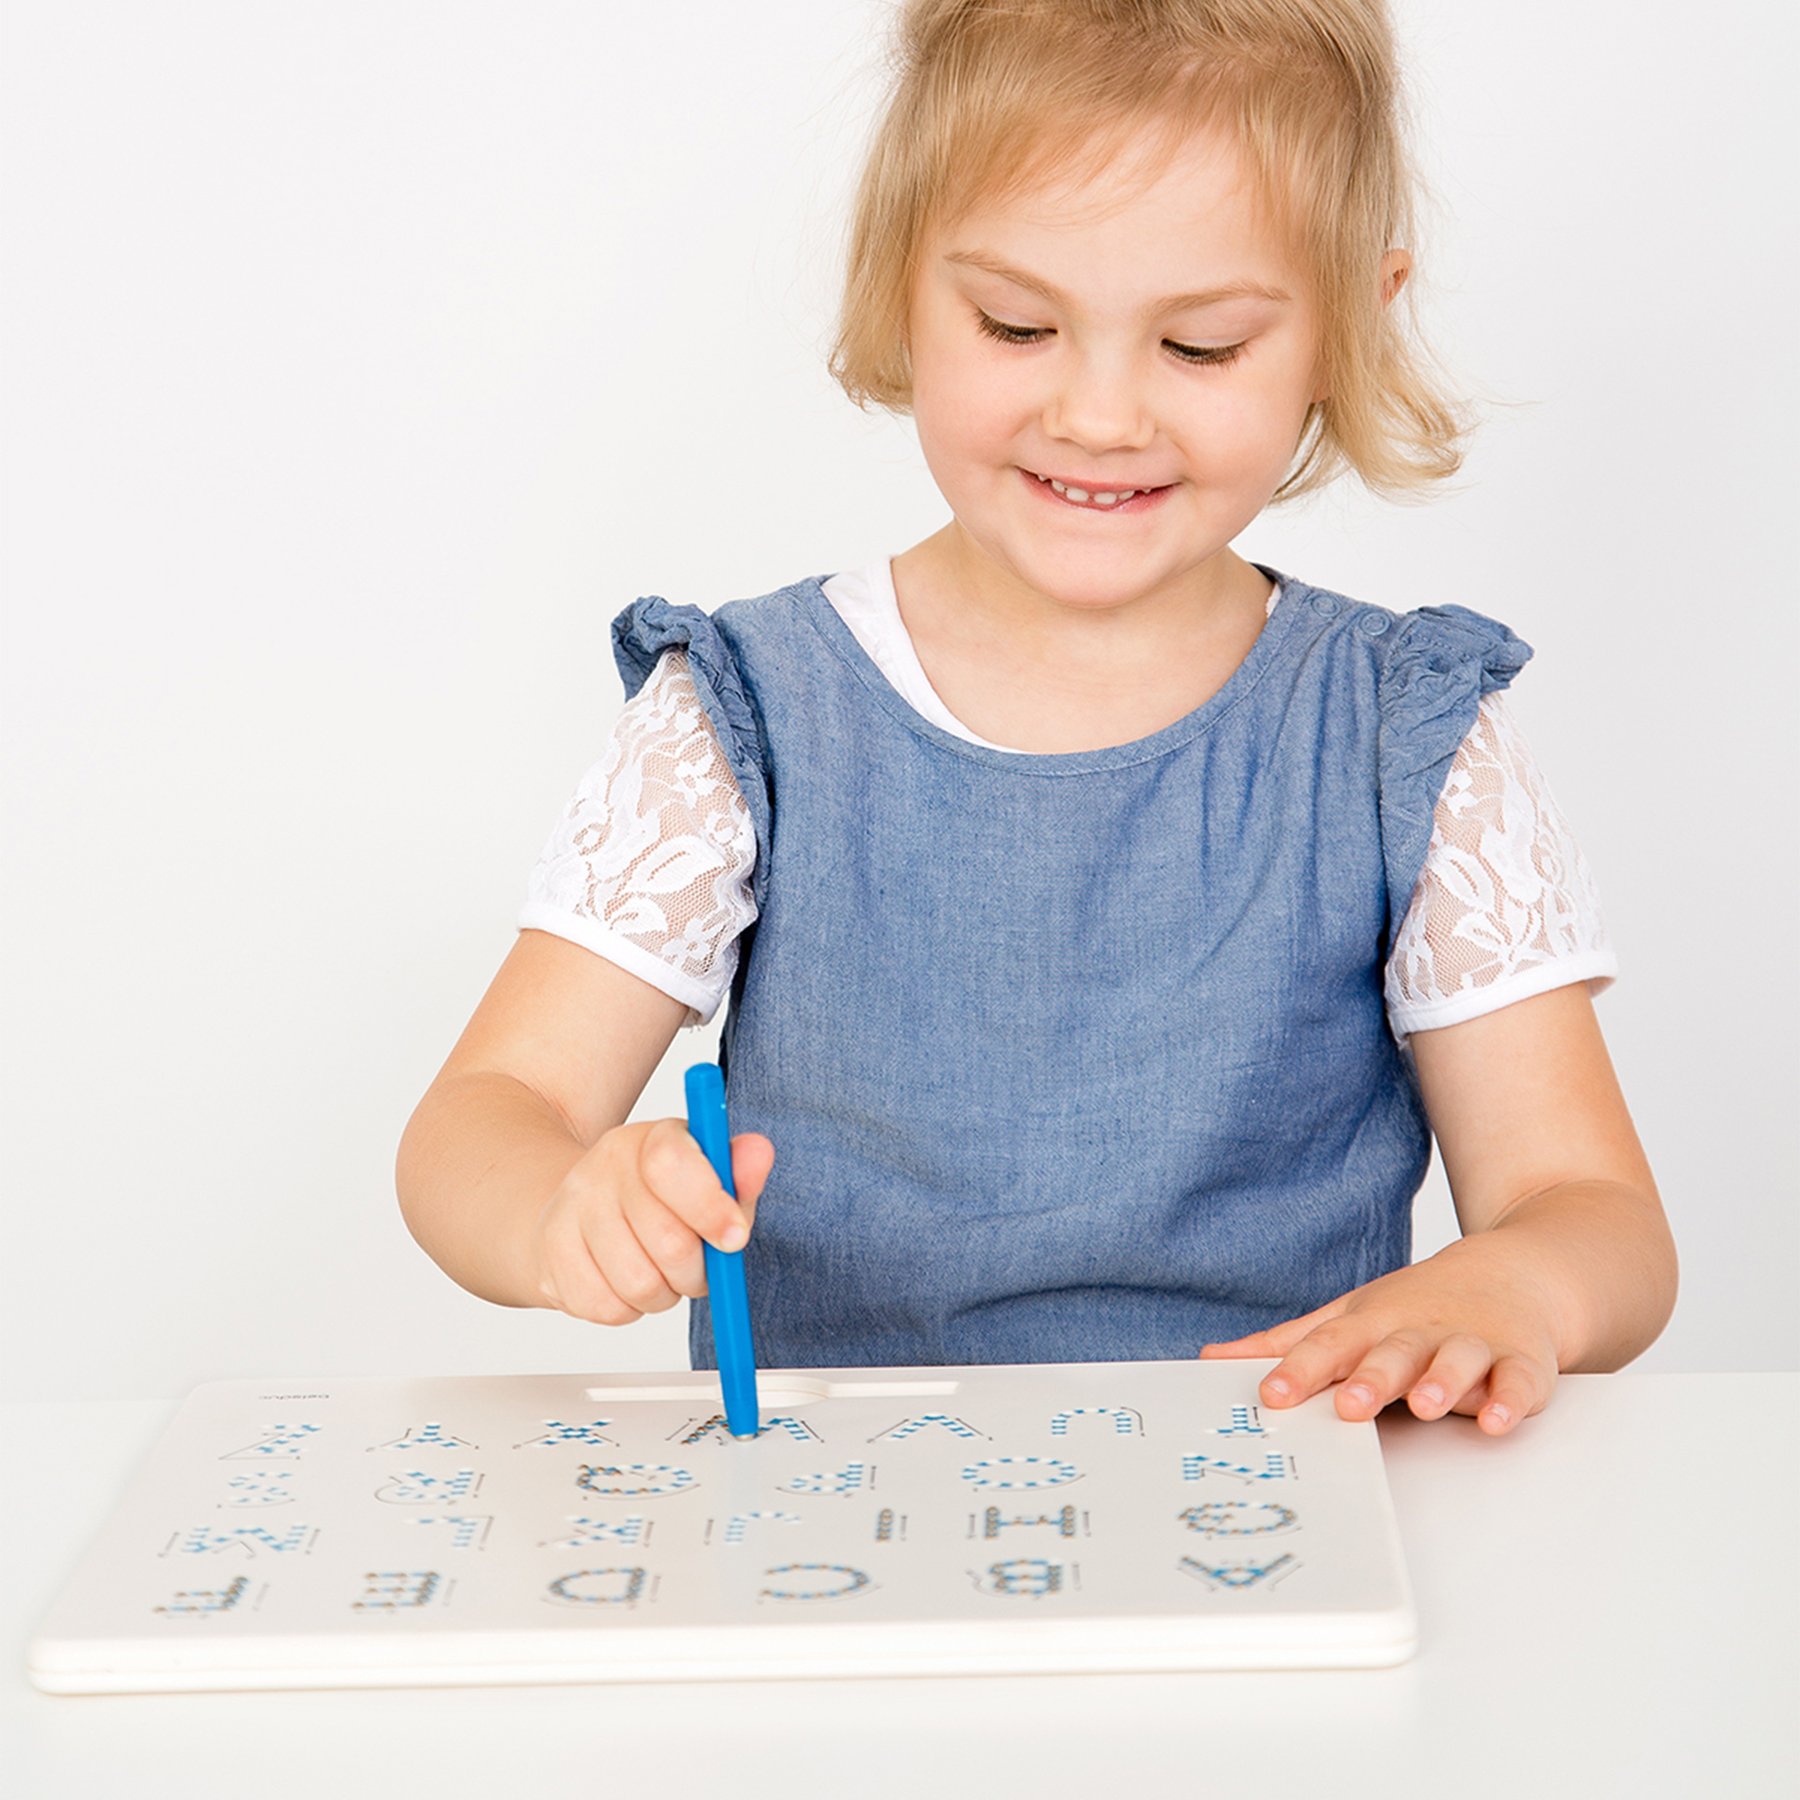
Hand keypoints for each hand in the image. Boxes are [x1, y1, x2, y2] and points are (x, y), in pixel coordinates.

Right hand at [532, 1118, 774, 1325]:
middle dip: (697, 1270)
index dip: (710, 1207)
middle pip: (667, 1240)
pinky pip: (608, 1308)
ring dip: (665, 1293)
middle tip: (698, 1266)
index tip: (735, 1238)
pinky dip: (630, 1309)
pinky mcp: (551, 1256)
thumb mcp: (707, 1180)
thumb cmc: (660, 1200)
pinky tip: (626, 1282)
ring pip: (639, 1283)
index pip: (670, 1164)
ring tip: (661, 1273)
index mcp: (651, 1138)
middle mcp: (604, 1166)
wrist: (578, 1214)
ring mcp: (571, 1209)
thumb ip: (739, 1173)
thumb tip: (759, 1152)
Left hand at [1197, 1241, 1562, 1435]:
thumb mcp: (1349, 1318)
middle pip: (1392, 1353)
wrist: (1513, 1273)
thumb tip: (1212, 1359)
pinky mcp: (1520, 1363)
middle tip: (1348, 1405)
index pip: (1330, 1344)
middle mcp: (1419, 1333)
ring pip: (1454, 1362)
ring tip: (1423, 1405)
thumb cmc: (1416, 1307)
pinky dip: (1510, 1400)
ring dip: (1440, 1383)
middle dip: (1371, 1379)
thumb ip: (1286, 1345)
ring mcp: (1471, 1346)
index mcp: (1372, 1325)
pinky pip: (1518, 1383)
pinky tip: (1496, 1419)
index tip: (1271, 1395)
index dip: (1300, 1369)